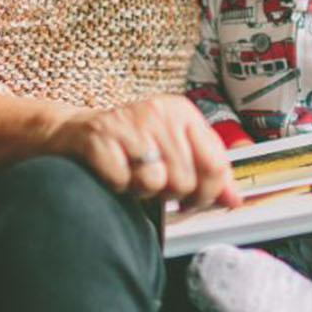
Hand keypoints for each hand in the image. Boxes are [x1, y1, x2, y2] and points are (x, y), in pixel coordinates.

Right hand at [45, 95, 241, 210]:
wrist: (75, 132)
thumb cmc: (130, 145)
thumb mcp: (174, 151)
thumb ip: (207, 175)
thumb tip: (235, 199)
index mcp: (183, 112)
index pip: (215, 164)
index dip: (207, 193)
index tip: (192, 199)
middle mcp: (158, 112)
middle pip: (185, 180)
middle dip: (170, 194)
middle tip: (154, 184)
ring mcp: (127, 123)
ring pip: (155, 181)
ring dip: (142, 190)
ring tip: (133, 175)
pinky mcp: (98, 137)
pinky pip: (121, 181)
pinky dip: (116, 186)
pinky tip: (112, 172)